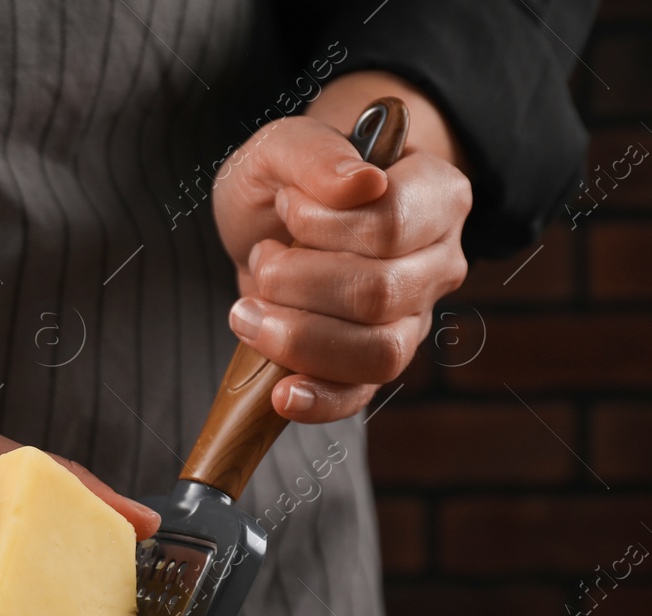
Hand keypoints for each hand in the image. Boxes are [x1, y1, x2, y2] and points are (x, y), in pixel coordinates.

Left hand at [212, 76, 471, 422]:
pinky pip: (361, 396)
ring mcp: (412, 320)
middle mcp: (438, 262)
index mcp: (436, 196)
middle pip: (380, 293)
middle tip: (261, 260)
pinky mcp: (373, 365)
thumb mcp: (283, 145)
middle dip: (297, 283)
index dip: (321, 226)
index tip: (286, 208)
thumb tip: (362, 184)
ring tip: (248, 312)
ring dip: (297, 338)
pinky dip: (319, 400)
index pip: (390, 225)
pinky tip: (281, 393)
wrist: (270, 224)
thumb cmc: (288, 182)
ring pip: (378, 352)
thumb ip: (317, 153)